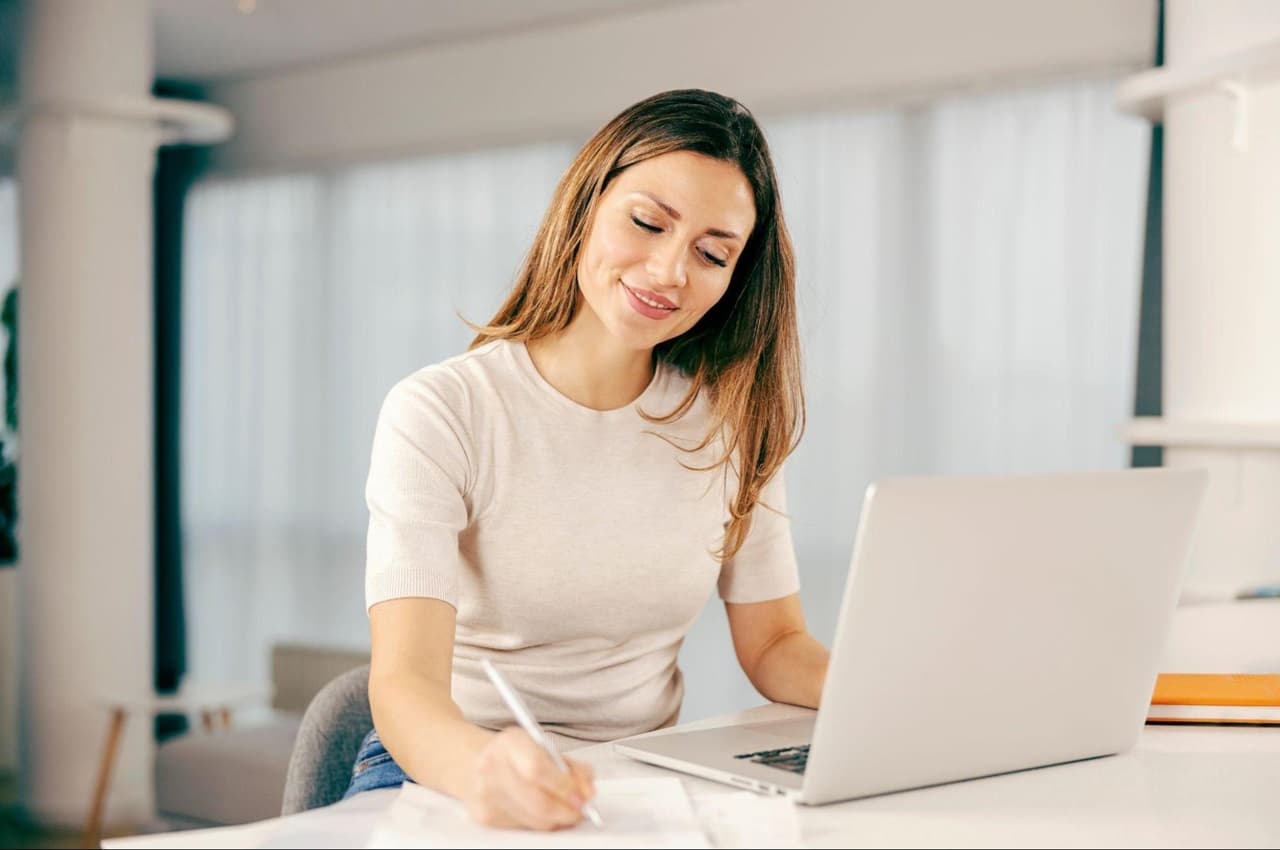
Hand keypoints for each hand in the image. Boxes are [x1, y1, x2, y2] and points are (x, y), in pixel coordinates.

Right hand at [463, 727, 596, 829]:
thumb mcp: (544, 746)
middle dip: (566, 811)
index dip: (564, 787)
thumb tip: (588, 793)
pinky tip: (541, 810)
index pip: (538, 769)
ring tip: (564, 809)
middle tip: (581, 811)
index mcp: (510, 742)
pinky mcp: (484, 816)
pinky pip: (523, 827)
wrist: (473, 762)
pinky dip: (540, 822)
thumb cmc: (515, 754)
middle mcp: (493, 766)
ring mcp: (486, 793)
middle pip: (537, 802)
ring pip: (533, 820)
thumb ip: (571, 766)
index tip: (583, 796)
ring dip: (557, 819)